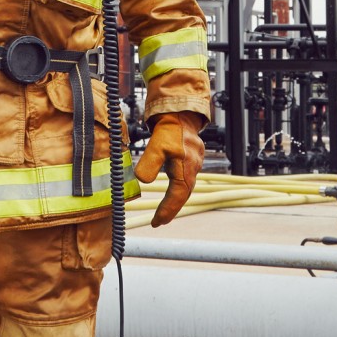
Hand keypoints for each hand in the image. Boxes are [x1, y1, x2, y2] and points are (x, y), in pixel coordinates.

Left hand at [133, 111, 204, 226]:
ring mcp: (194, 164)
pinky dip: (177, 191)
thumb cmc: (170, 129)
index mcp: (186, 168)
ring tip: (163, 213)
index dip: (167, 210)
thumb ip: (150, 162)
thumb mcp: (157, 145)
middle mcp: (193, 168)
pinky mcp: (192, 160)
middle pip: (183, 195)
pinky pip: (186, 180)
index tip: (156, 222)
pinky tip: (171, 194)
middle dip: (171, 210)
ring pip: (185, 188)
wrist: (180, 114)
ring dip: (174, 201)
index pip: (177, 195)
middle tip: (158, 222)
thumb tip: (143, 180)